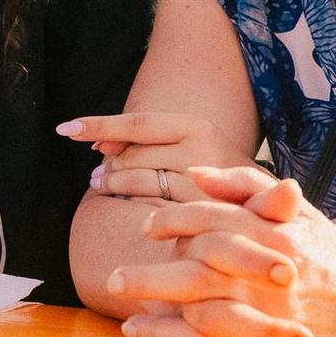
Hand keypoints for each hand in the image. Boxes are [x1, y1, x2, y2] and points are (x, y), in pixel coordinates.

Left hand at [57, 112, 254, 202]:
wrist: (270, 206)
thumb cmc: (218, 172)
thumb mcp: (191, 145)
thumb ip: (149, 142)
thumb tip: (100, 146)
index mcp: (196, 126)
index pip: (136, 122)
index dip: (98, 125)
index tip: (65, 128)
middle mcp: (200, 150)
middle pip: (132, 154)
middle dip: (108, 163)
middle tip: (96, 174)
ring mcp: (201, 183)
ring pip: (136, 181)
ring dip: (112, 184)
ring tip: (102, 185)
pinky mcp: (199, 213)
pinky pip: (150, 208)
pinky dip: (132, 204)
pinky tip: (126, 203)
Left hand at [110, 166, 335, 336]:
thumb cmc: (326, 251)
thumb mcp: (295, 210)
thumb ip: (245, 186)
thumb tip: (195, 175)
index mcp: (276, 237)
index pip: (215, 224)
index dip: (176, 222)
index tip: (146, 226)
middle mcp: (274, 279)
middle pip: (201, 279)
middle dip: (152, 280)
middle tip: (115, 279)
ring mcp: (276, 323)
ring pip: (208, 329)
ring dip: (163, 330)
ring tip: (128, 325)